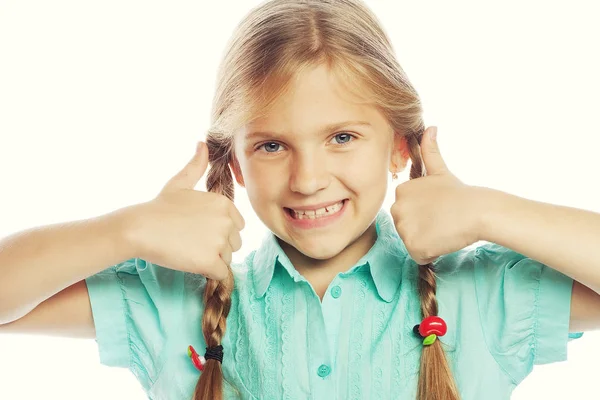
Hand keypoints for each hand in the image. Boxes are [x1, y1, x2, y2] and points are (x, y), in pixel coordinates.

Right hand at [126, 142, 244, 278]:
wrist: (139, 228)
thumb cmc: (159, 206)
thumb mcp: (180, 182)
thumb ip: (196, 165)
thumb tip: (203, 144)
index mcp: (225, 203)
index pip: (238, 226)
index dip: (219, 232)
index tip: (198, 230)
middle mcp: (227, 221)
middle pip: (235, 244)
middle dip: (218, 247)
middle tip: (192, 242)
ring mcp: (219, 241)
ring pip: (228, 259)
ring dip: (212, 260)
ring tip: (189, 250)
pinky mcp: (210, 261)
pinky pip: (221, 273)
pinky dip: (209, 273)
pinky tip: (192, 263)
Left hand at [390, 127, 484, 264]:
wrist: (478, 210)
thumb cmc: (460, 192)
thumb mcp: (440, 170)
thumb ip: (430, 150)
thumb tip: (430, 127)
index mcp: (400, 191)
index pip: (406, 213)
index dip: (424, 215)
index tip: (438, 209)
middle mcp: (397, 208)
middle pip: (406, 228)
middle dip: (423, 229)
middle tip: (442, 220)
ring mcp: (405, 228)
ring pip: (412, 243)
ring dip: (427, 241)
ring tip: (444, 230)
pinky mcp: (414, 246)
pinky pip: (418, 256)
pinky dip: (430, 253)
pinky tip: (443, 241)